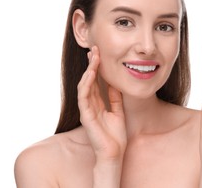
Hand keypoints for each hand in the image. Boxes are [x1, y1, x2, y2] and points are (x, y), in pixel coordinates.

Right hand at [77, 46, 126, 161]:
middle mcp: (90, 104)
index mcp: (97, 103)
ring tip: (94, 56)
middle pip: (89, 80)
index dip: (96, 67)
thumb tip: (114, 82)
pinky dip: (86, 84)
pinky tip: (90, 73)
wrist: (115, 153)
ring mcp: (86, 109)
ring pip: (85, 85)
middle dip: (91, 64)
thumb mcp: (118, 110)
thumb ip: (115, 97)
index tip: (99, 53)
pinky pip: (83, 97)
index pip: (95, 81)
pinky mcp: (85, 116)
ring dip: (89, 70)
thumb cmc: (115, 135)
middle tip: (94, 49)